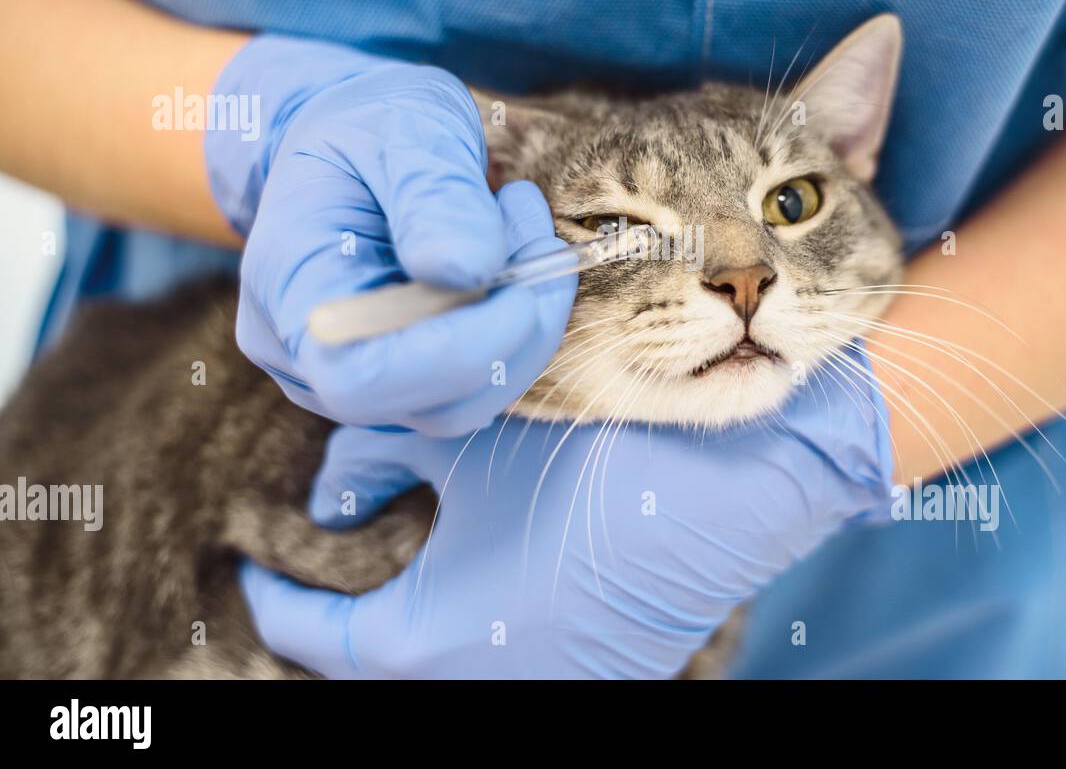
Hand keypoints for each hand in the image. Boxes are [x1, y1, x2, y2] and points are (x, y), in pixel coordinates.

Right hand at [206, 35, 575, 434]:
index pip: (361, 377)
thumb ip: (434, 192)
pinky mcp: (402, 382)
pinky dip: (514, 331)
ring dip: (524, 326)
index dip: (455, 353)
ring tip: (523, 228)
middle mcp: (307, 354)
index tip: (522, 291)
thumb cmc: (367, 125)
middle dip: (512, 333)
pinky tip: (512, 261)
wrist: (344, 143)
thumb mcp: (405, 122)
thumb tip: (471, 270)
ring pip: (466, 402)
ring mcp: (353, 377)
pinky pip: (473, 385)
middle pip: (430, 405)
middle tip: (538, 234)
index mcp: (288, 283)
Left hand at [239, 346, 892, 678]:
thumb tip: (335, 481)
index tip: (256, 556)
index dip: (268, 590)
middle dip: (335, 614)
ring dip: (401, 628)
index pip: (303, 635)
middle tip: (336, 552)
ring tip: (401, 560)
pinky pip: (490, 671)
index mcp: (416, 649)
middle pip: (364, 666)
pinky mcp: (585, 684)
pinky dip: (463, 637)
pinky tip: (477, 581)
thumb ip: (379, 454)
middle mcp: (465, 695)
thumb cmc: (593, 465)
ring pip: (426, 672)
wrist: (734, 492)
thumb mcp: (466, 445)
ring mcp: (530, 697)